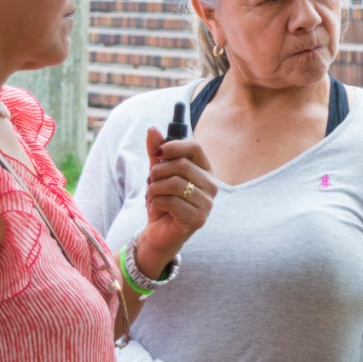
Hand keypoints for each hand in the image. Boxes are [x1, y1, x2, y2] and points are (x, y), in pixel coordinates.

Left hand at [141, 128, 215, 272]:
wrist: (159, 232)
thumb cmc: (163, 200)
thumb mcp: (157, 174)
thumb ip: (156, 153)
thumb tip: (152, 129)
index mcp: (205, 171)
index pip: (195, 147)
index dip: (174, 146)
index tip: (158, 153)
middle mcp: (211, 186)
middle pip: (182, 165)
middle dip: (158, 172)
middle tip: (151, 182)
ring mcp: (207, 204)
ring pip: (175, 184)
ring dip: (155, 188)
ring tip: (151, 195)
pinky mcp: (198, 219)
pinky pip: (172, 202)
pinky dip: (156, 202)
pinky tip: (156, 207)